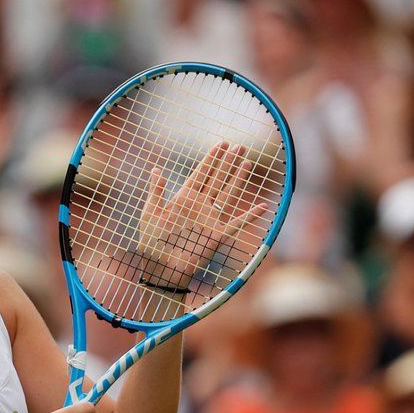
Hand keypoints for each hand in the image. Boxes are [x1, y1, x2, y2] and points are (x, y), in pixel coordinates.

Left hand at [137, 142, 267, 288]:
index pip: (200, 173)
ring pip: (227, 194)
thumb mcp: (150, 214)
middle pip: (217, 179)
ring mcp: (209, 220)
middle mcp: (199, 206)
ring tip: (247, 163)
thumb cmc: (151, 243)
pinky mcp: (216, 235)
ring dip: (238, 179)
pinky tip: (263, 207)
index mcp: (183, 199)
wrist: (160, 269)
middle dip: (227, 162)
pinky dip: (250, 216)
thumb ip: (156, 192)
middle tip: (239, 146)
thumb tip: (156, 169)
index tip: (221, 143)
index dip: (211, 158)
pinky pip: (236, 224)